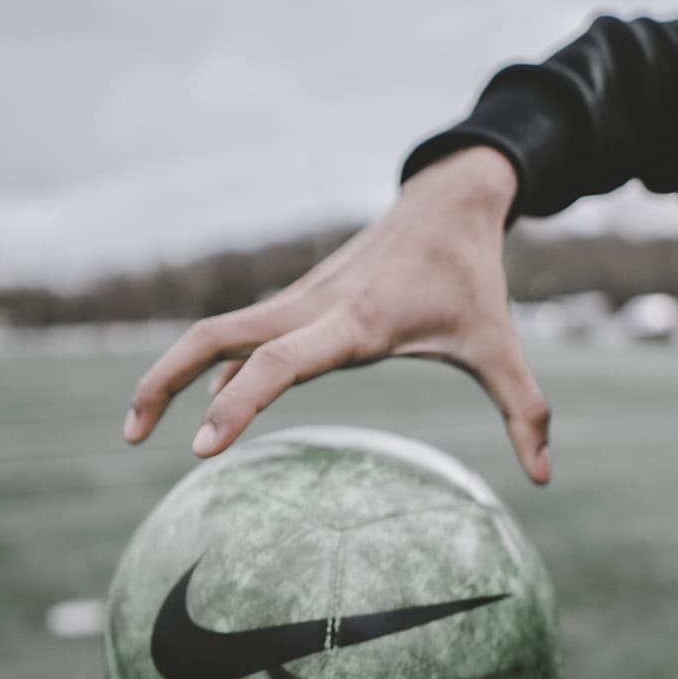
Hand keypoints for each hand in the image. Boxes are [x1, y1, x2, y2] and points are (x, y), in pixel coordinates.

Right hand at [124, 147, 551, 482]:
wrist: (446, 200)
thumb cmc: (471, 277)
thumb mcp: (499, 346)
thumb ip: (524, 411)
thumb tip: (546, 478)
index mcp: (354, 322)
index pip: (281, 364)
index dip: (238, 403)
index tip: (201, 448)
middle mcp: (311, 307)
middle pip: (214, 338)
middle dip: (163, 383)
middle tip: (131, 438)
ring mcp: (295, 300)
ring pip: (213, 333)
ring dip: (169, 374)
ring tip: (139, 430)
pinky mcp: (293, 301)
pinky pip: (236, 335)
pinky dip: (205, 367)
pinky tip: (200, 406)